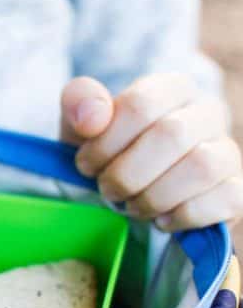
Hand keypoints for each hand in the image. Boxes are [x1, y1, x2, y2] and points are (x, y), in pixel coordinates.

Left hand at [60, 73, 242, 230]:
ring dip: (153, 196)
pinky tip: (159, 218)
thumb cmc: (109, 149)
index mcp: (171, 88)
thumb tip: (91, 118)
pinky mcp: (236, 189)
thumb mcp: (83, 123)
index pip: (141, 104)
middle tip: (106, 189)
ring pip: (201, 167)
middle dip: (126, 172)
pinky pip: (223, 200)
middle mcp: (207, 113)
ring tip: (130, 205)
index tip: (85, 165)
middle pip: (171, 135)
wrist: (133, 187)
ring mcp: (227, 151)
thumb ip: (80, 103)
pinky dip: (182, 216)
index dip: (105, 142)